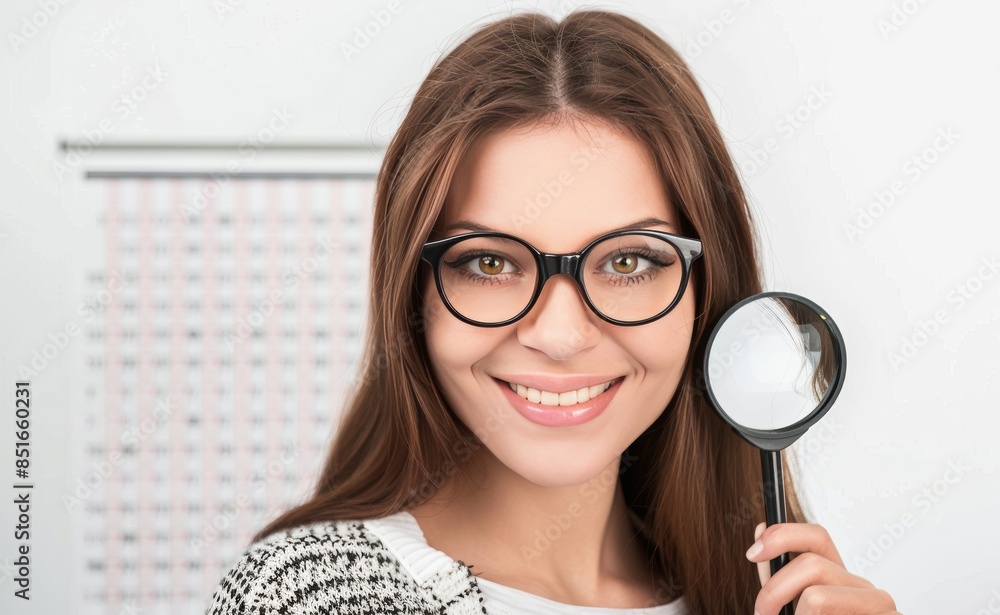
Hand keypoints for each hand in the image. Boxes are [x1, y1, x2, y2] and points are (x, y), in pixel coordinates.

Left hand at [745, 521, 900, 613]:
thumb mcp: (794, 607)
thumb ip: (777, 576)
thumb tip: (760, 530)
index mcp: (839, 578)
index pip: (816, 536)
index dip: (782, 535)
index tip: (752, 552)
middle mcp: (861, 587)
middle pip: (812, 564)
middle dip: (774, 589)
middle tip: (761, 613)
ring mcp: (878, 606)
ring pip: (817, 597)